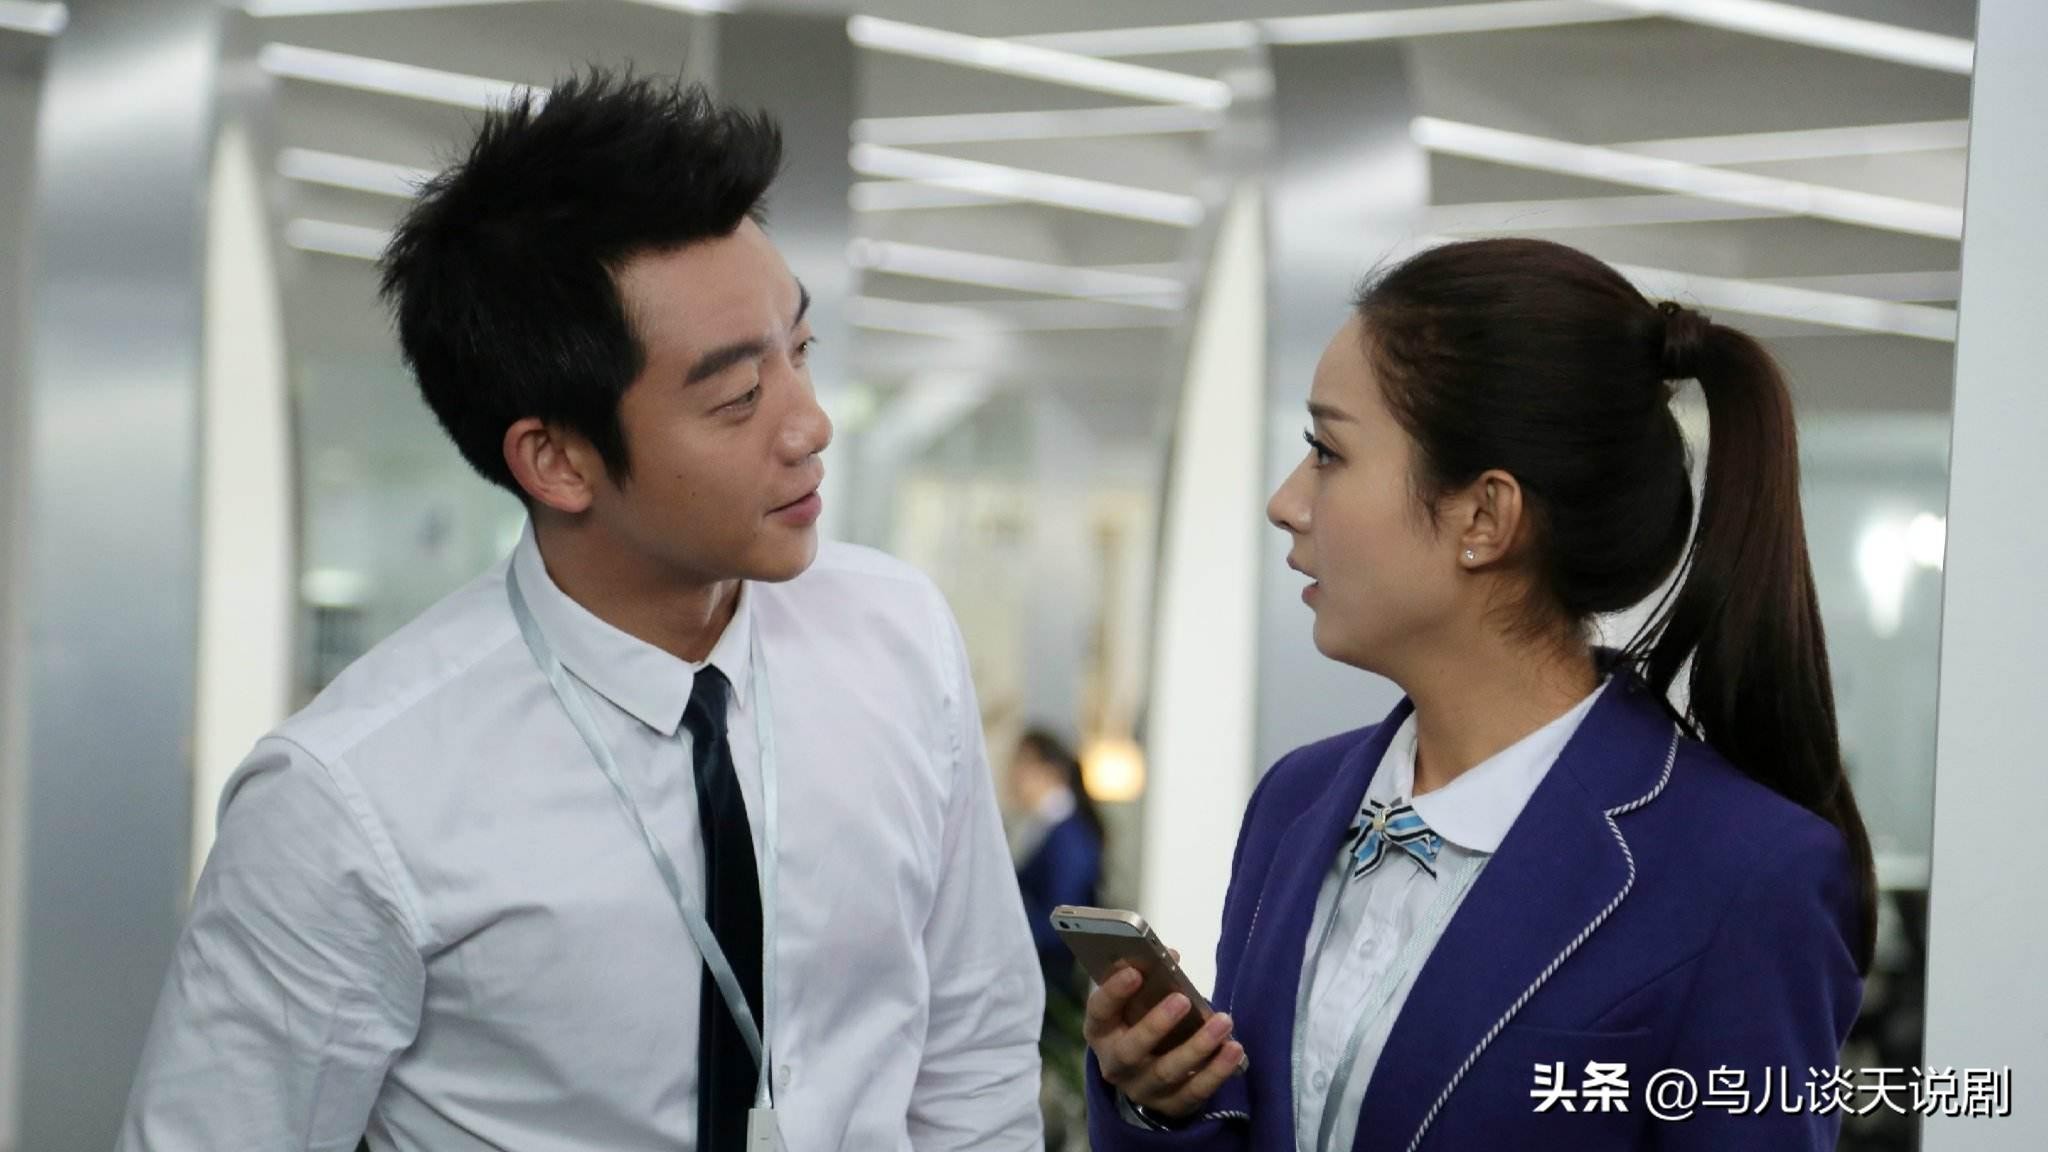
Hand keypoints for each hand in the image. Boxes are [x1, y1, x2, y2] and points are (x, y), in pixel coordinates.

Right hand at [1084, 958, 1245, 1120]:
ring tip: (1223, 1021)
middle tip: (1182, 999)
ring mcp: (1142, 1089)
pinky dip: (1217, 1070)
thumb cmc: (1140, 1023)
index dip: (1114, 992)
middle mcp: (1115, 1065)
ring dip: (1198, 1046)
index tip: (1136, 971)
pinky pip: (1195, 1091)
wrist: (1144, 1074)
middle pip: (1131, 1049)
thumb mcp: (1133, 1005)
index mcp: (1101, 1032)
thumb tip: (1171, 956)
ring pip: (1167, 1071)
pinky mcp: (1171, 1106)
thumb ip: (1148, 981)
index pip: (1099, 1012)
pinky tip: (1233, 1049)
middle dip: (1156, 1024)